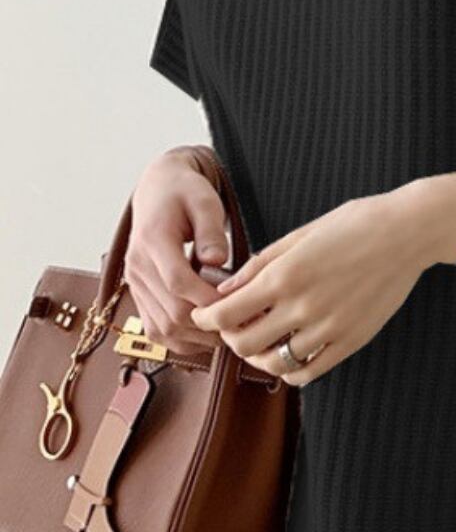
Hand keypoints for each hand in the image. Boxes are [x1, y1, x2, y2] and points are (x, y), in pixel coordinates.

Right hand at [123, 148, 230, 353]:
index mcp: (152, 241)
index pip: (178, 282)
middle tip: (243, 323)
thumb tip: (217, 260)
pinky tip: (205, 335)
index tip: (237, 303)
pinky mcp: (140, 295)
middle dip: (210, 324)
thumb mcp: (204, 201)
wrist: (158, 192)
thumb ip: (211, 230)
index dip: (208, 299)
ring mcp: (136, 284)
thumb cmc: (185, 194)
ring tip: (228, 331)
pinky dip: (181, 340)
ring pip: (163, 329)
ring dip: (197, 338)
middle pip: (171, 313)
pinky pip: (155, 330)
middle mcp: (138, 267)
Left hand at [188, 183, 452, 385]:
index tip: (204, 316)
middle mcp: (303, 306)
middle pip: (244, 345)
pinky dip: (291, 370)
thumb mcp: (300, 235)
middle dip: (230, 339)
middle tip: (234, 329)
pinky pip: (309, 371)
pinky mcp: (352, 340)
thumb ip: (260, 264)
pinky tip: (290, 355)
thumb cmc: (355, 224)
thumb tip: (225, 288)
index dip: (206, 319)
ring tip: (262, 343)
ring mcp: (329, 328)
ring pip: (275, 363)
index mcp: (285, 275)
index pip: (225, 313)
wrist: (407, 233)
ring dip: (260, 356)